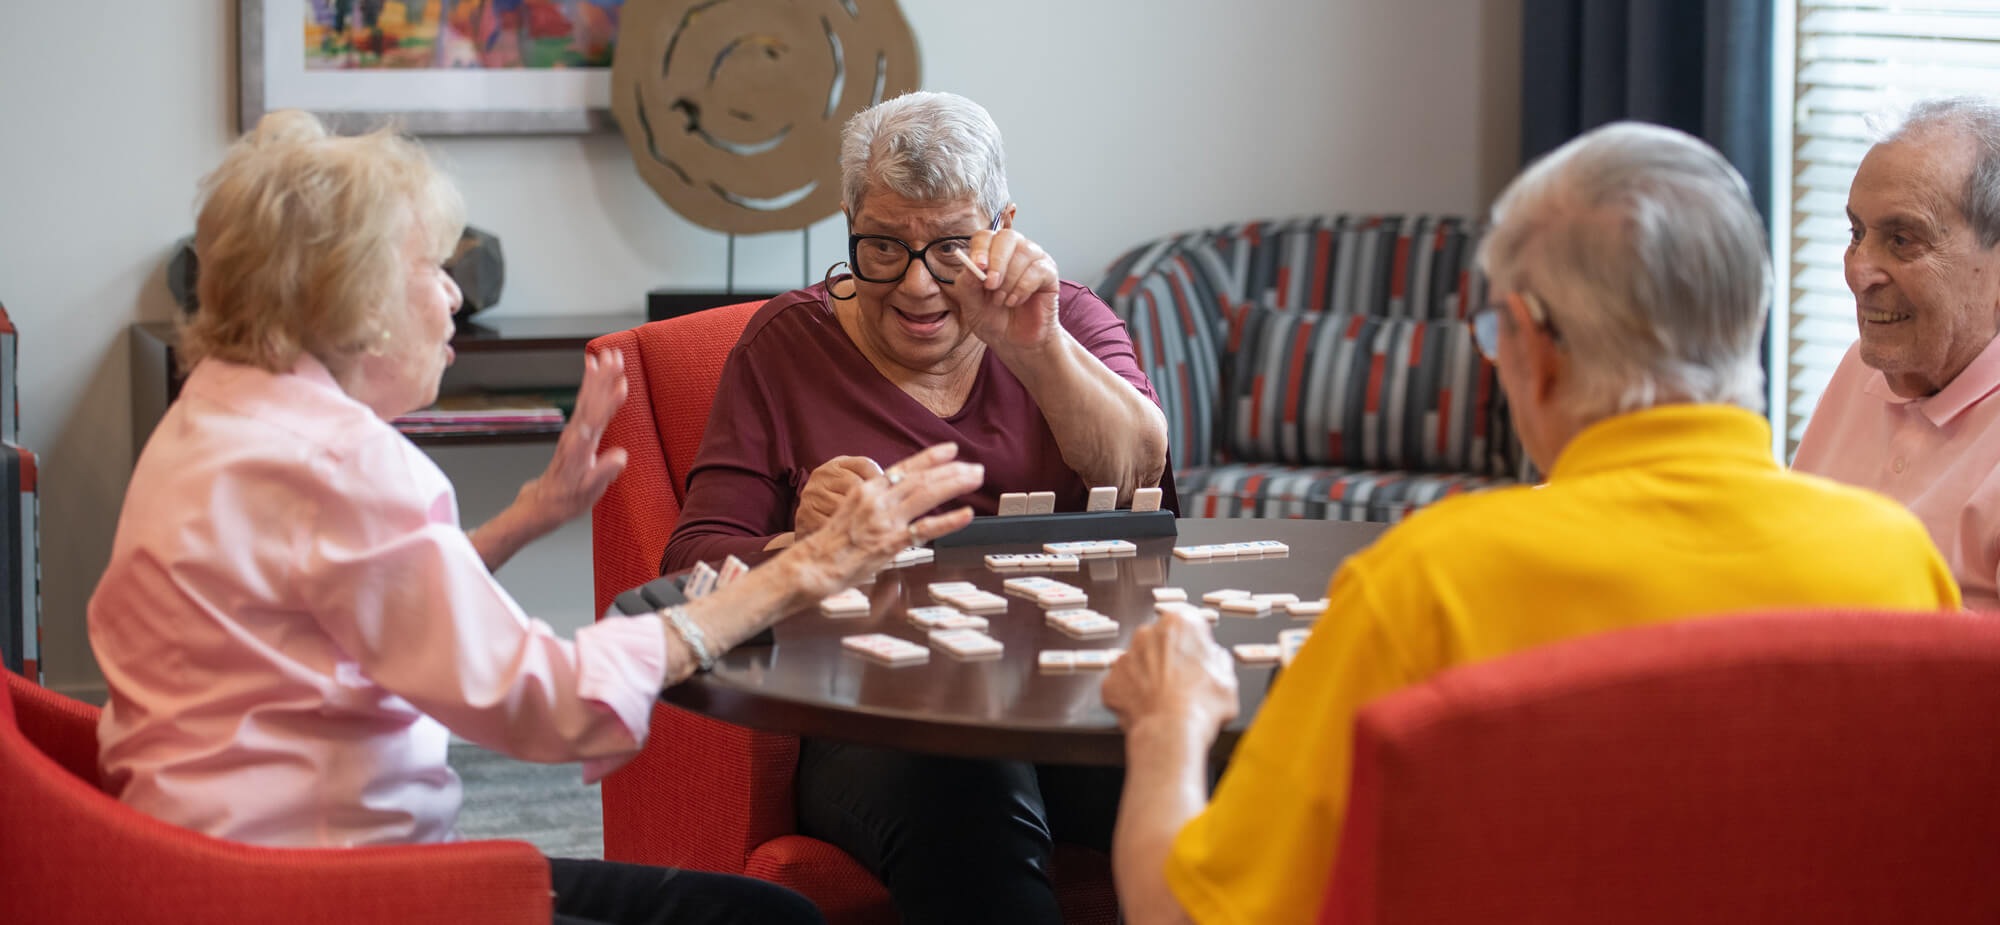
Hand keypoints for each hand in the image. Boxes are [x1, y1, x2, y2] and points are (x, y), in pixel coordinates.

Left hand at [514, 349, 629, 532]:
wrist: (547, 500)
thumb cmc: (569, 497)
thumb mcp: (590, 491)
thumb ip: (604, 472)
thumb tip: (620, 457)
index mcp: (582, 446)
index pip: (598, 418)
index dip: (610, 400)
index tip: (622, 383)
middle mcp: (576, 433)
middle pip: (592, 400)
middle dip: (604, 376)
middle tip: (615, 355)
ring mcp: (575, 429)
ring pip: (587, 397)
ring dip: (598, 375)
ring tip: (608, 355)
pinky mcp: (576, 428)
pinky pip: (584, 400)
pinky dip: (589, 383)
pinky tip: (591, 368)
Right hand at [789, 443, 983, 597]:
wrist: (814, 564)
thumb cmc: (831, 543)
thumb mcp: (851, 510)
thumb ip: (877, 502)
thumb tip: (899, 498)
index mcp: (867, 490)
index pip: (905, 468)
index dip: (931, 457)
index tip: (951, 450)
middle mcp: (878, 501)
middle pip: (922, 479)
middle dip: (952, 471)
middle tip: (975, 468)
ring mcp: (885, 521)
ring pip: (927, 495)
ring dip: (955, 485)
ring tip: (975, 480)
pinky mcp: (890, 543)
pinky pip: (925, 529)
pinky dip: (948, 521)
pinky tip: (965, 514)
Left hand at [950, 228, 1060, 352]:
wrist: (1014, 341)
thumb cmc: (993, 319)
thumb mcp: (971, 305)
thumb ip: (967, 284)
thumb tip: (971, 265)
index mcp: (991, 253)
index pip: (985, 237)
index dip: (981, 248)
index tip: (978, 266)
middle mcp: (1014, 251)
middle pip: (1007, 237)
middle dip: (997, 261)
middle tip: (991, 286)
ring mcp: (1033, 260)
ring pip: (1024, 252)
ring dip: (1009, 280)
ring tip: (1002, 300)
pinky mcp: (1049, 273)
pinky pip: (1038, 270)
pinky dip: (1024, 287)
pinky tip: (1016, 301)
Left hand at [1103, 608, 1239, 740]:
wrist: (1172, 733)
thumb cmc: (1202, 706)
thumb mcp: (1227, 680)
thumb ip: (1217, 661)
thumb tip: (1214, 660)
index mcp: (1179, 624)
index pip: (1187, 625)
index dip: (1194, 645)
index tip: (1198, 661)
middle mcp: (1147, 633)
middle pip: (1159, 642)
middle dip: (1168, 659)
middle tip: (1182, 685)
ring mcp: (1125, 657)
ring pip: (1139, 664)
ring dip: (1149, 678)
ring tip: (1165, 702)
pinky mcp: (1110, 681)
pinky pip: (1123, 686)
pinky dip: (1133, 697)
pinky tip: (1148, 711)